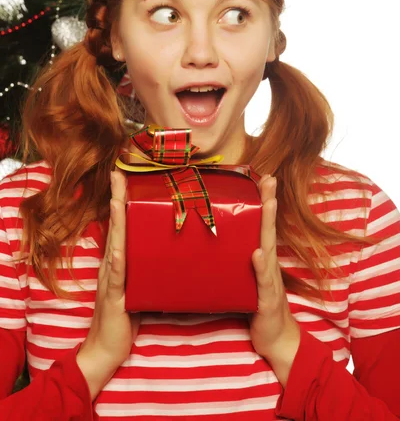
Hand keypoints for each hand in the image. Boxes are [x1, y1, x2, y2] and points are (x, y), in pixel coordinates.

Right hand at [79, 167, 140, 366]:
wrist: (107, 348)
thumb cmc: (127, 316)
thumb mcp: (141, 285)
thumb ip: (151, 267)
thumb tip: (172, 252)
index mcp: (119, 260)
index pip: (121, 224)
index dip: (122, 199)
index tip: (124, 175)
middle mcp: (113, 263)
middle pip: (116, 225)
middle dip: (116, 198)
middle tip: (118, 172)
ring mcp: (111, 278)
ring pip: (115, 243)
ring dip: (116, 220)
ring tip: (117, 196)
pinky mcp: (114, 297)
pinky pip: (116, 277)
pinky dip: (117, 262)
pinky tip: (118, 250)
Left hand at [249, 175, 299, 369]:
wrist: (277, 341)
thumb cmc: (259, 309)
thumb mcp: (246, 280)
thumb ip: (238, 262)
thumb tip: (221, 243)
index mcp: (262, 259)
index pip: (263, 226)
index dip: (264, 202)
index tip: (263, 178)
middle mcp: (268, 265)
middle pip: (269, 229)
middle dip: (269, 203)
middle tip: (269, 179)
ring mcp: (270, 281)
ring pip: (269, 248)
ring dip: (268, 225)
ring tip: (268, 203)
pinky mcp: (267, 300)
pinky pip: (264, 281)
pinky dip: (261, 266)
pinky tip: (258, 253)